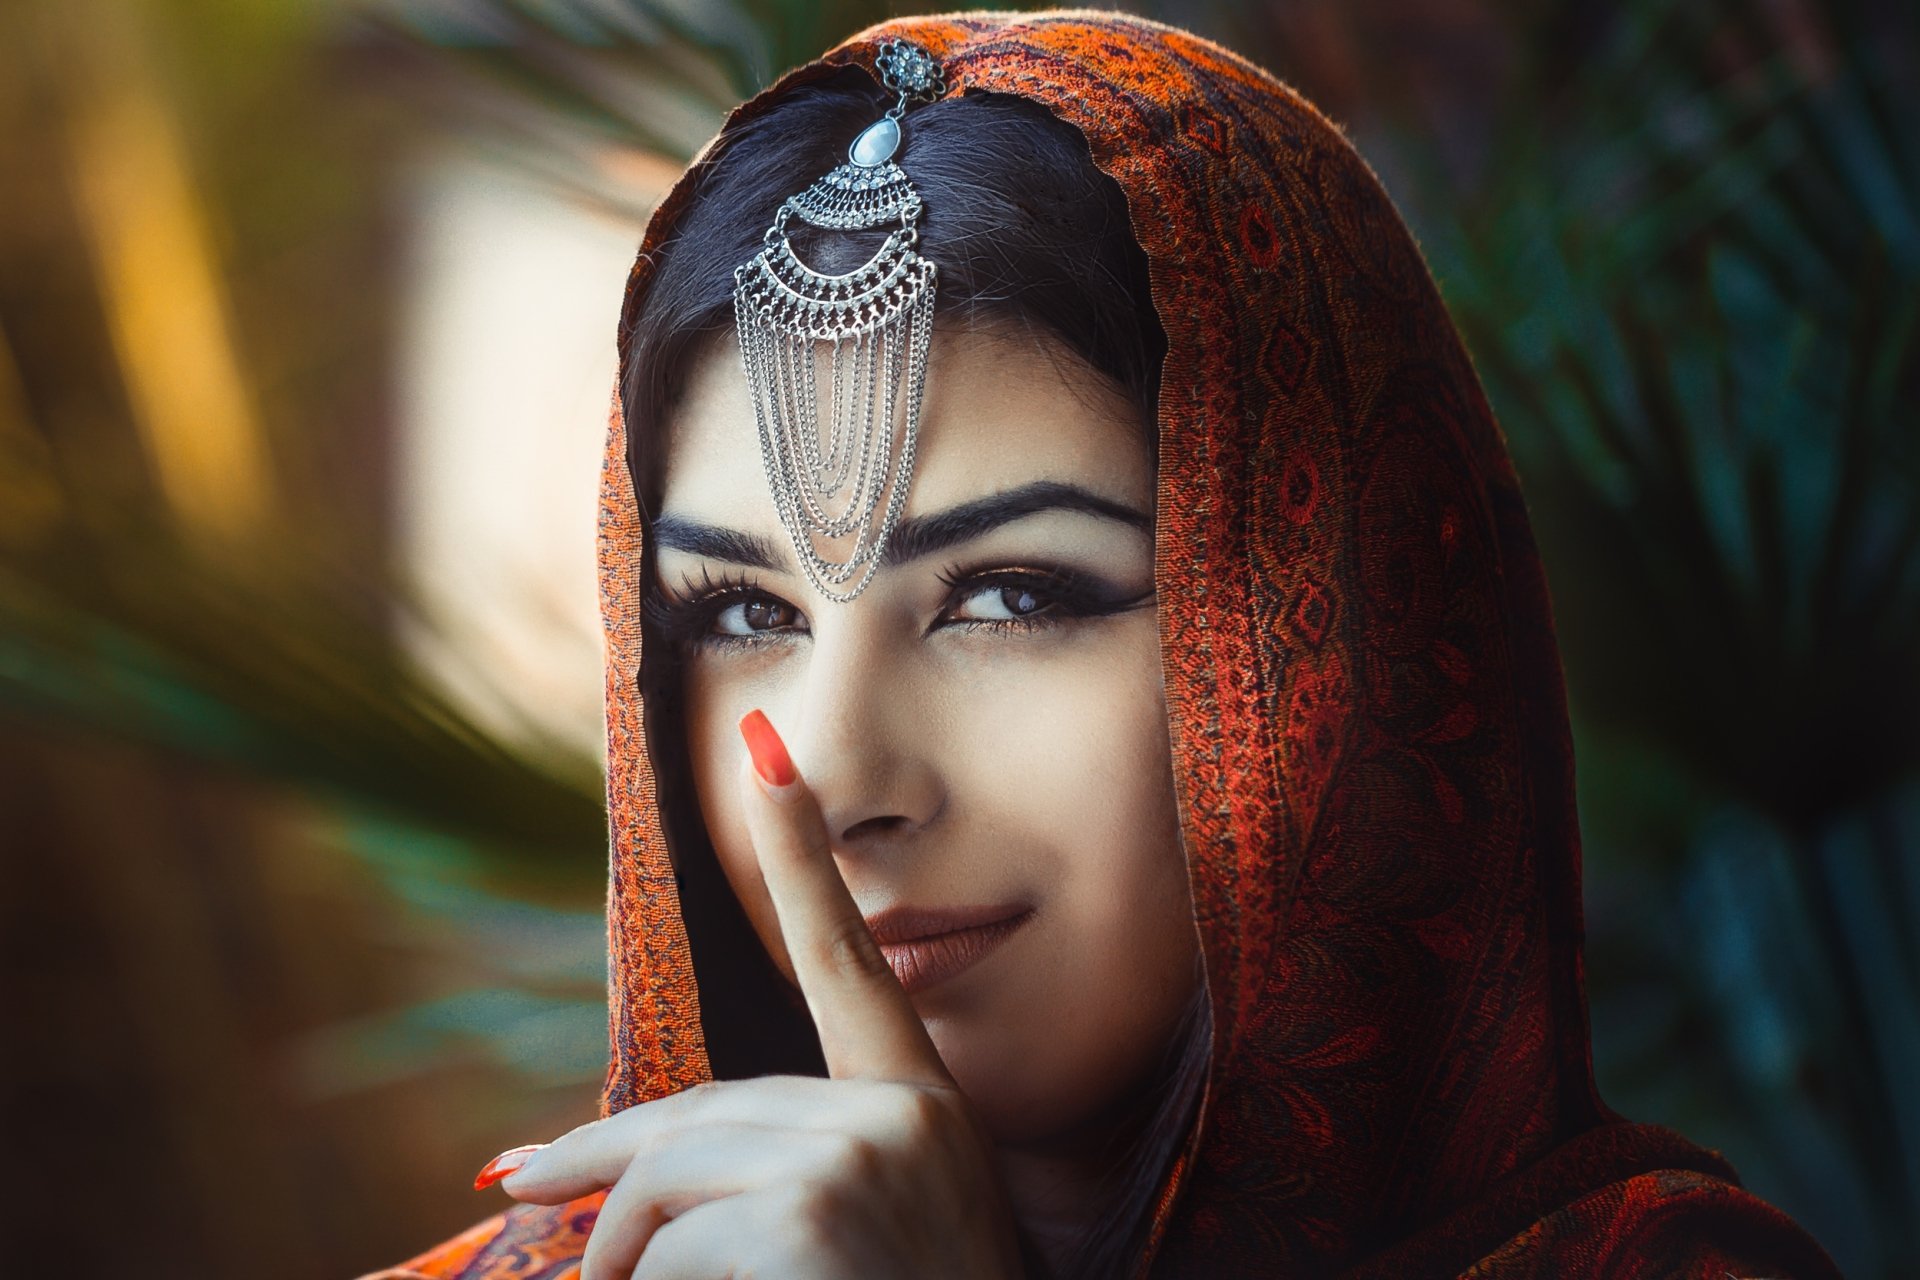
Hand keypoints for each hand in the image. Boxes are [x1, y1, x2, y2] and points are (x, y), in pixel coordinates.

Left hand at [480, 708, 1027, 1279]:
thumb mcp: (874, 1236)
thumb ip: (790, 1177)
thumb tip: (643, 1171)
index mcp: (920, 1107)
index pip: (849, 958)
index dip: (803, 852)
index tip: (767, 747)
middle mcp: (897, 1114)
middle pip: (692, 1111)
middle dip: (592, 1164)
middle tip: (511, 1179)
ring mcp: (857, 1160)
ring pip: (661, 1192)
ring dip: (617, 1267)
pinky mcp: (811, 1214)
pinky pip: (666, 1257)